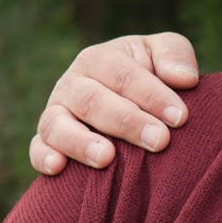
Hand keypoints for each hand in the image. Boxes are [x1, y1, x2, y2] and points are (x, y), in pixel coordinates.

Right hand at [29, 33, 199, 174]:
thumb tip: (184, 79)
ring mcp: (56, 112)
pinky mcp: (46, 140)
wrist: (130, 101)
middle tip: (159, 140)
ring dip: (80, 142)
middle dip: (127, 122)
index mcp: (100, 59)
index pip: (123, 75)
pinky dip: (43, 157)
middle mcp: (72, 84)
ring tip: (106, 158)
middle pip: (93, 100)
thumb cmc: (150, 74)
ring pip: (58, 124)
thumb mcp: (163, 54)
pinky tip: (58, 168)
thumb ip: (175, 55)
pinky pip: (37, 148)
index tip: (180, 118)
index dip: (152, 95)